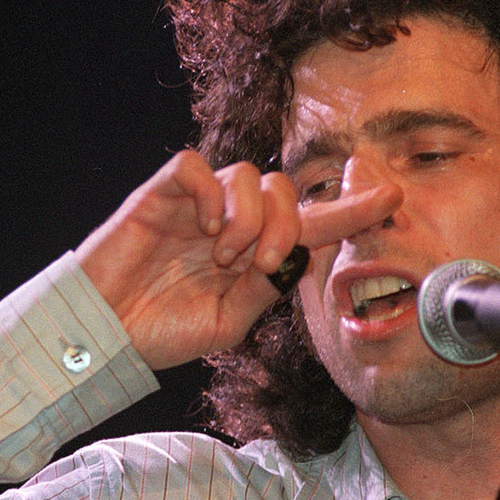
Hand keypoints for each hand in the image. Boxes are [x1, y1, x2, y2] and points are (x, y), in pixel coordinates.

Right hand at [75, 150, 400, 369]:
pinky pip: (200, 168)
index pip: (311, 223)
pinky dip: (212, 195)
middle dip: (289, 224)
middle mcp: (228, 221)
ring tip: (224, 255)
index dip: (352, 209)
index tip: (394, 197)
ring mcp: (196, 204)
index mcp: (250, 253)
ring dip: (250, 218)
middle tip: (262, 262)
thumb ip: (266, 288)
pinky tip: (204, 228)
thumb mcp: (228, 322)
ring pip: (249, 176)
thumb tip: (298, 255)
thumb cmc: (161, 331)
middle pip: (285, 188)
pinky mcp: (161, 193)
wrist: (105, 332)